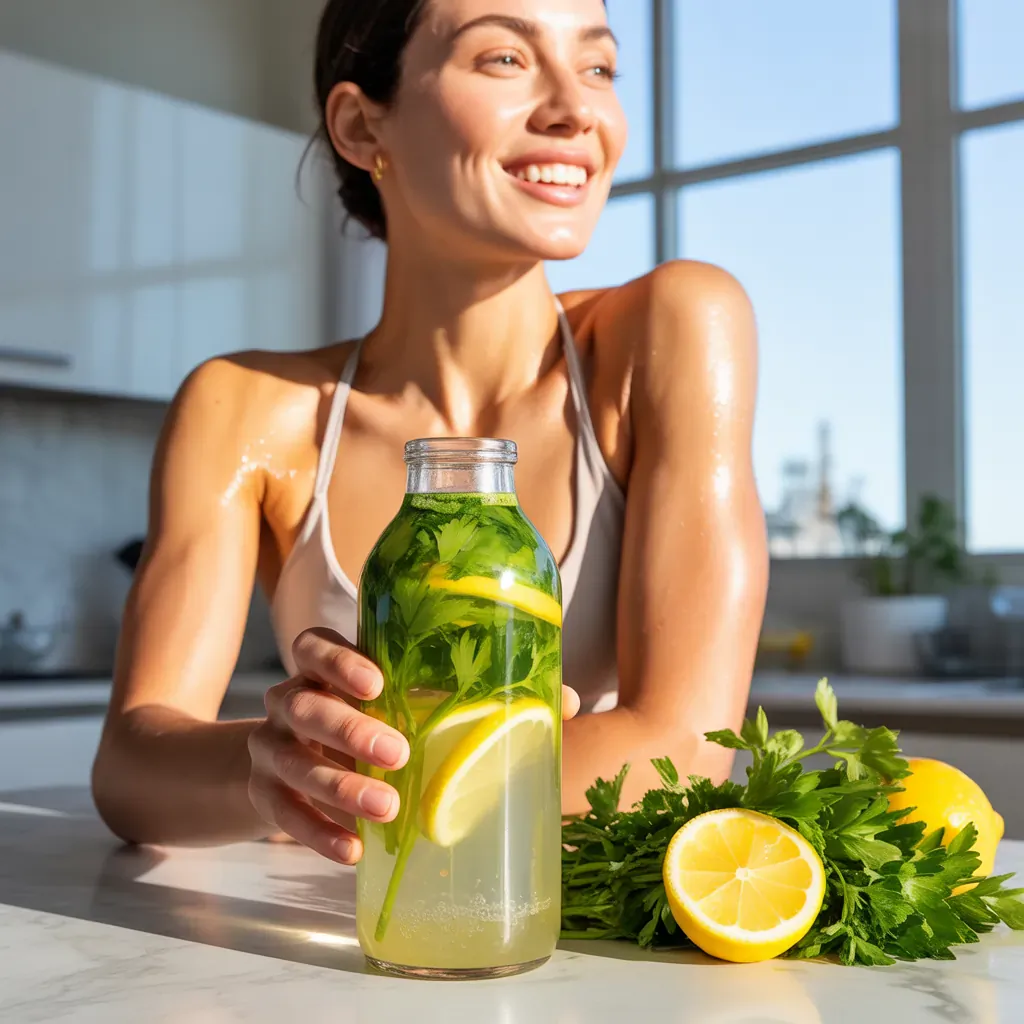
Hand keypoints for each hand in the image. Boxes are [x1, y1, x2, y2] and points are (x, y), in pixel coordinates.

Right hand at [248, 627, 579, 863]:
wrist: (285, 770)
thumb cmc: (370, 725)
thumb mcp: (410, 705)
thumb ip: (475, 699)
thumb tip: (564, 700)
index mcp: (325, 668)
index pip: (313, 645)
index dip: (339, 660)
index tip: (378, 682)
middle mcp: (290, 700)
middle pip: (302, 702)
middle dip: (348, 728)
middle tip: (397, 754)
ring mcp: (270, 748)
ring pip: (291, 759)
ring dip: (338, 786)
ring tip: (386, 810)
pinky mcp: (264, 795)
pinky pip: (282, 813)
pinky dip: (316, 833)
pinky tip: (352, 850)